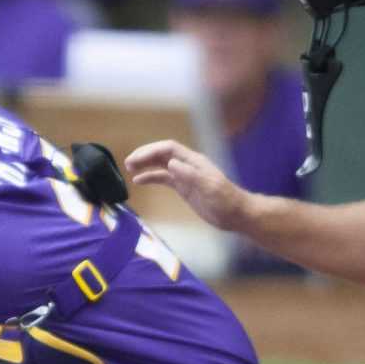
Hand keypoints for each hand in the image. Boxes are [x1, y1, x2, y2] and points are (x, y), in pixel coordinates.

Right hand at [124, 139, 254, 232]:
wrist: (236, 214)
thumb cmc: (225, 200)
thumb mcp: (209, 187)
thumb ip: (190, 175)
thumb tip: (170, 163)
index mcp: (194, 161)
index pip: (168, 149)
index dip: (151, 151)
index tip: (136, 159)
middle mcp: (188, 165)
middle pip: (162, 154)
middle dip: (145, 156)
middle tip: (128, 163)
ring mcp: (185, 176)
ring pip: (161, 165)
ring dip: (145, 165)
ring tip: (129, 168)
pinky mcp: (184, 188)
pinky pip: (164, 179)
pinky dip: (151, 178)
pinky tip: (139, 181)